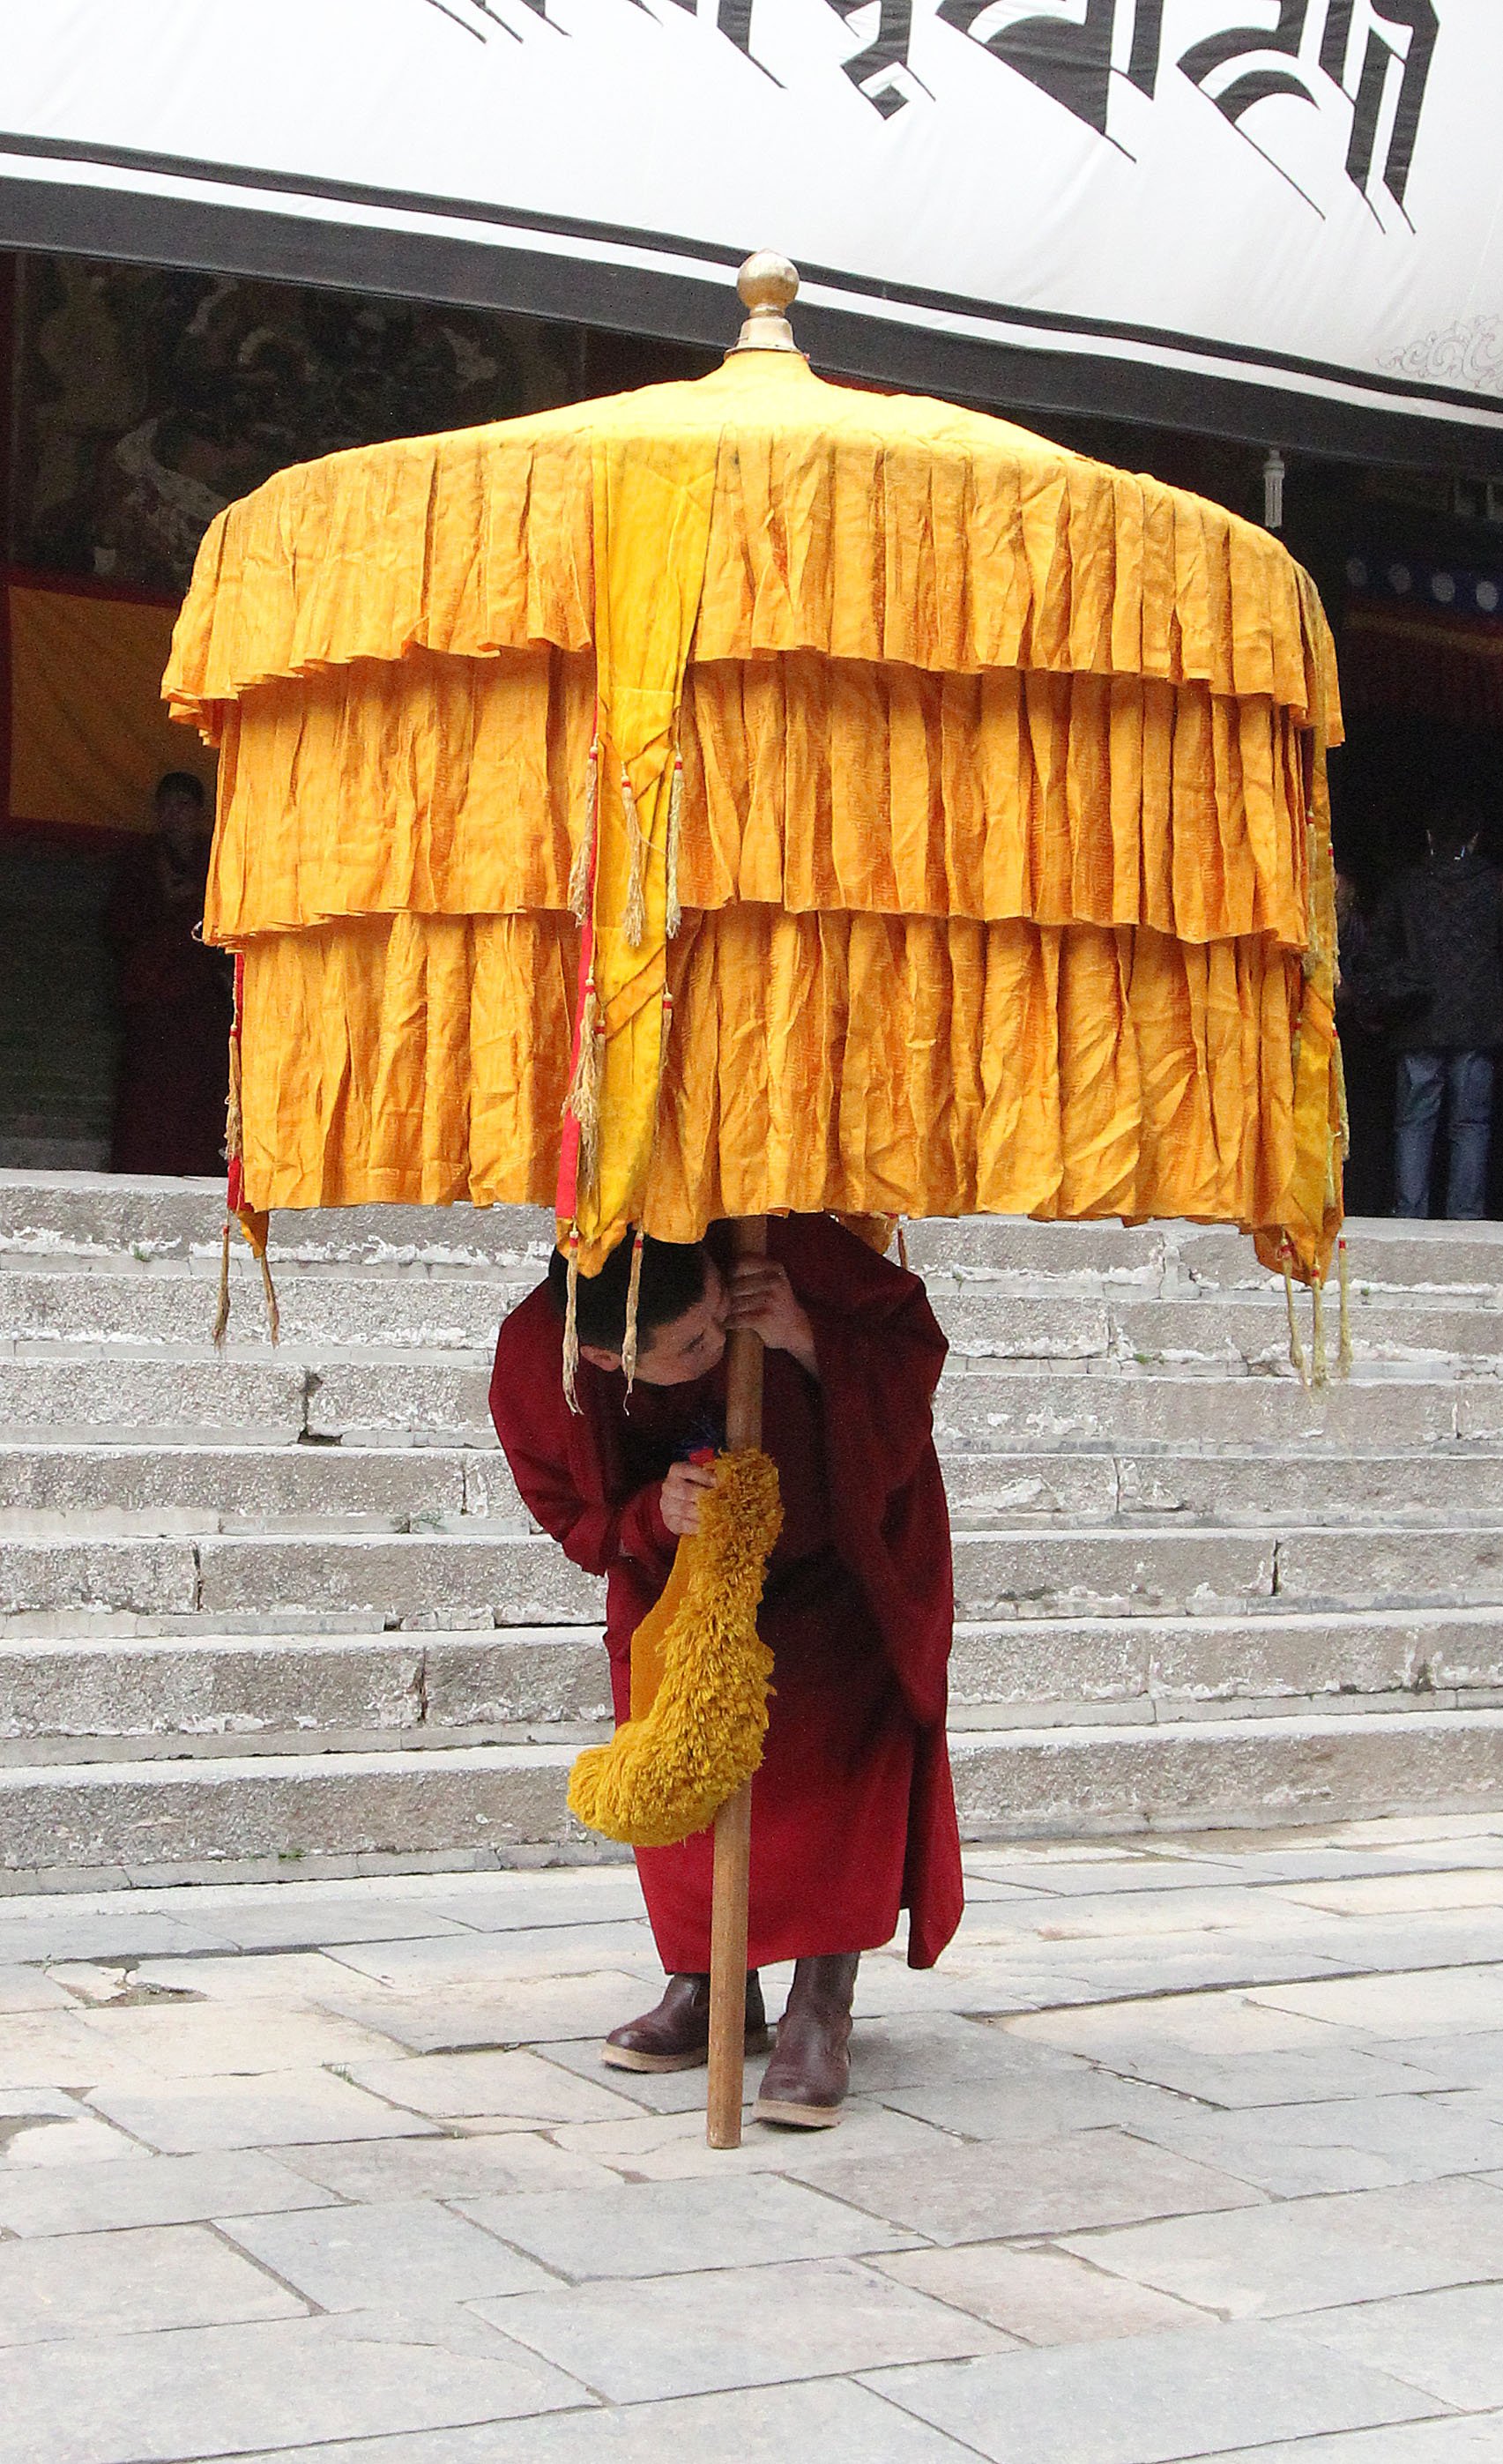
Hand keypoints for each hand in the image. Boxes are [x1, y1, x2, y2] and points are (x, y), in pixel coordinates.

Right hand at [660, 1459, 716, 1536]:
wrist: (679, 1502)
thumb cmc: (696, 1486)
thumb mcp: (702, 1477)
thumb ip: (713, 1476)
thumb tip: (728, 1479)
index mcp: (677, 1470)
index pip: (688, 1470)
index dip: (705, 1476)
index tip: (719, 1482)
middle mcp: (669, 1486)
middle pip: (686, 1491)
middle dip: (706, 1497)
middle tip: (723, 1502)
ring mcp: (667, 1505)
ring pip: (685, 1509)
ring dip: (703, 1513)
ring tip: (719, 1515)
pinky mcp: (669, 1521)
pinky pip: (682, 1525)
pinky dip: (696, 1526)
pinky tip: (708, 1526)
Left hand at [725, 1259, 818, 1379]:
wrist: (796, 1328)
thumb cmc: (776, 1301)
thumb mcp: (773, 1278)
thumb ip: (753, 1268)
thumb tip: (719, 1267)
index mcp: (775, 1268)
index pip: (741, 1264)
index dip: (731, 1274)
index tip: (731, 1282)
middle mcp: (774, 1282)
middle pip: (734, 1285)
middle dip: (727, 1295)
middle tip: (726, 1302)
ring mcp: (769, 1300)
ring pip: (734, 1303)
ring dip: (727, 1310)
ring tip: (727, 1313)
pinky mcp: (764, 1318)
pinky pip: (737, 1318)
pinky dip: (730, 1322)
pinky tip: (730, 1323)